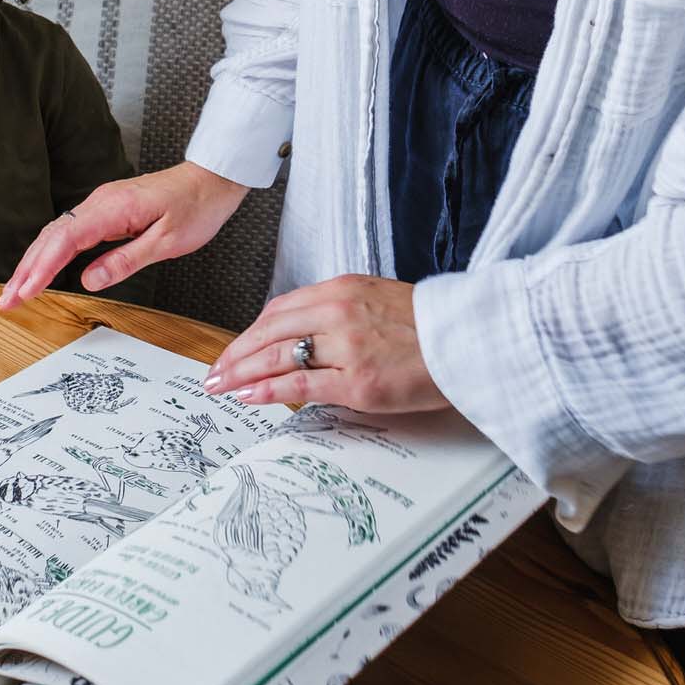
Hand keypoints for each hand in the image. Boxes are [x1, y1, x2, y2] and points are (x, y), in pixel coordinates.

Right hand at [0, 161, 248, 308]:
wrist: (212, 179)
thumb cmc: (196, 207)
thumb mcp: (167, 242)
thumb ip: (126, 261)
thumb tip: (89, 281)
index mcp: (114, 208)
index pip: (66, 239)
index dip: (41, 268)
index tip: (24, 292)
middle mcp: (101, 202)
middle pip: (52, 236)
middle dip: (26, 269)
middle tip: (7, 300)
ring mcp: (101, 204)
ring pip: (57, 233)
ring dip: (33, 262)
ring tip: (16, 291)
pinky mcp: (106, 210)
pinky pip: (70, 231)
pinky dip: (51, 251)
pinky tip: (42, 268)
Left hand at [201, 276, 448, 414]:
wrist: (470, 341)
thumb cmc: (430, 326)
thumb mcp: (378, 302)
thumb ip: (340, 314)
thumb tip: (304, 337)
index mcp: (343, 289)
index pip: (280, 309)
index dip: (251, 332)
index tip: (235, 348)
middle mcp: (339, 312)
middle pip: (269, 331)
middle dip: (236, 353)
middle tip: (215, 371)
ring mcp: (347, 347)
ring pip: (277, 356)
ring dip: (242, 372)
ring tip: (221, 386)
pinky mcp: (357, 381)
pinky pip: (299, 384)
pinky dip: (266, 389)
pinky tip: (248, 395)